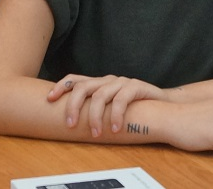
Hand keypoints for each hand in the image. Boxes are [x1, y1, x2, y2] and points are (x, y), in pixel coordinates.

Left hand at [47, 74, 167, 136]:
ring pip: (100, 95)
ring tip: (96, 133)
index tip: (49, 99)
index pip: (75, 79)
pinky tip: (116, 128)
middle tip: (70, 125)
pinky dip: (116, 115)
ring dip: (95, 116)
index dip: (61, 87)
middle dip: (73, 106)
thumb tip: (69, 123)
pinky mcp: (136, 86)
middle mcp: (108, 80)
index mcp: (99, 83)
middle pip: (83, 87)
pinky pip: (122, 99)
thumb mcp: (109, 107)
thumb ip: (94, 109)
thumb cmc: (133, 109)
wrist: (163, 105)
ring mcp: (122, 82)